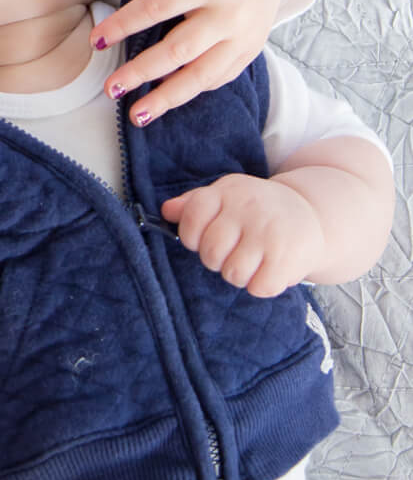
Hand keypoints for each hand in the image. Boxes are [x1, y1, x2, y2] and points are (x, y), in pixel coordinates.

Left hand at [91, 0, 288, 123]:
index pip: (158, 6)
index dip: (125, 24)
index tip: (96, 40)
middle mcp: (230, 11)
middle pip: (179, 49)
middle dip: (142, 72)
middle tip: (110, 89)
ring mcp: (244, 35)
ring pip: (202, 74)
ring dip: (168, 97)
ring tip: (137, 115)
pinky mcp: (251, 49)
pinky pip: (219, 77)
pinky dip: (192, 90)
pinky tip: (166, 100)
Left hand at [162, 174, 323, 295]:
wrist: (311, 212)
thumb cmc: (257, 208)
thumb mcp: (227, 194)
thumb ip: (194, 203)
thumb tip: (166, 212)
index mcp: (228, 192)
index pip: (192, 217)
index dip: (191, 236)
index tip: (203, 238)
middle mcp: (248, 209)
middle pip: (211, 252)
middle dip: (217, 260)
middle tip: (233, 251)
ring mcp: (268, 234)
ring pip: (233, 274)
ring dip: (239, 275)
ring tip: (252, 261)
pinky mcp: (287, 258)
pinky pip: (259, 287)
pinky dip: (261, 286)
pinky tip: (268, 270)